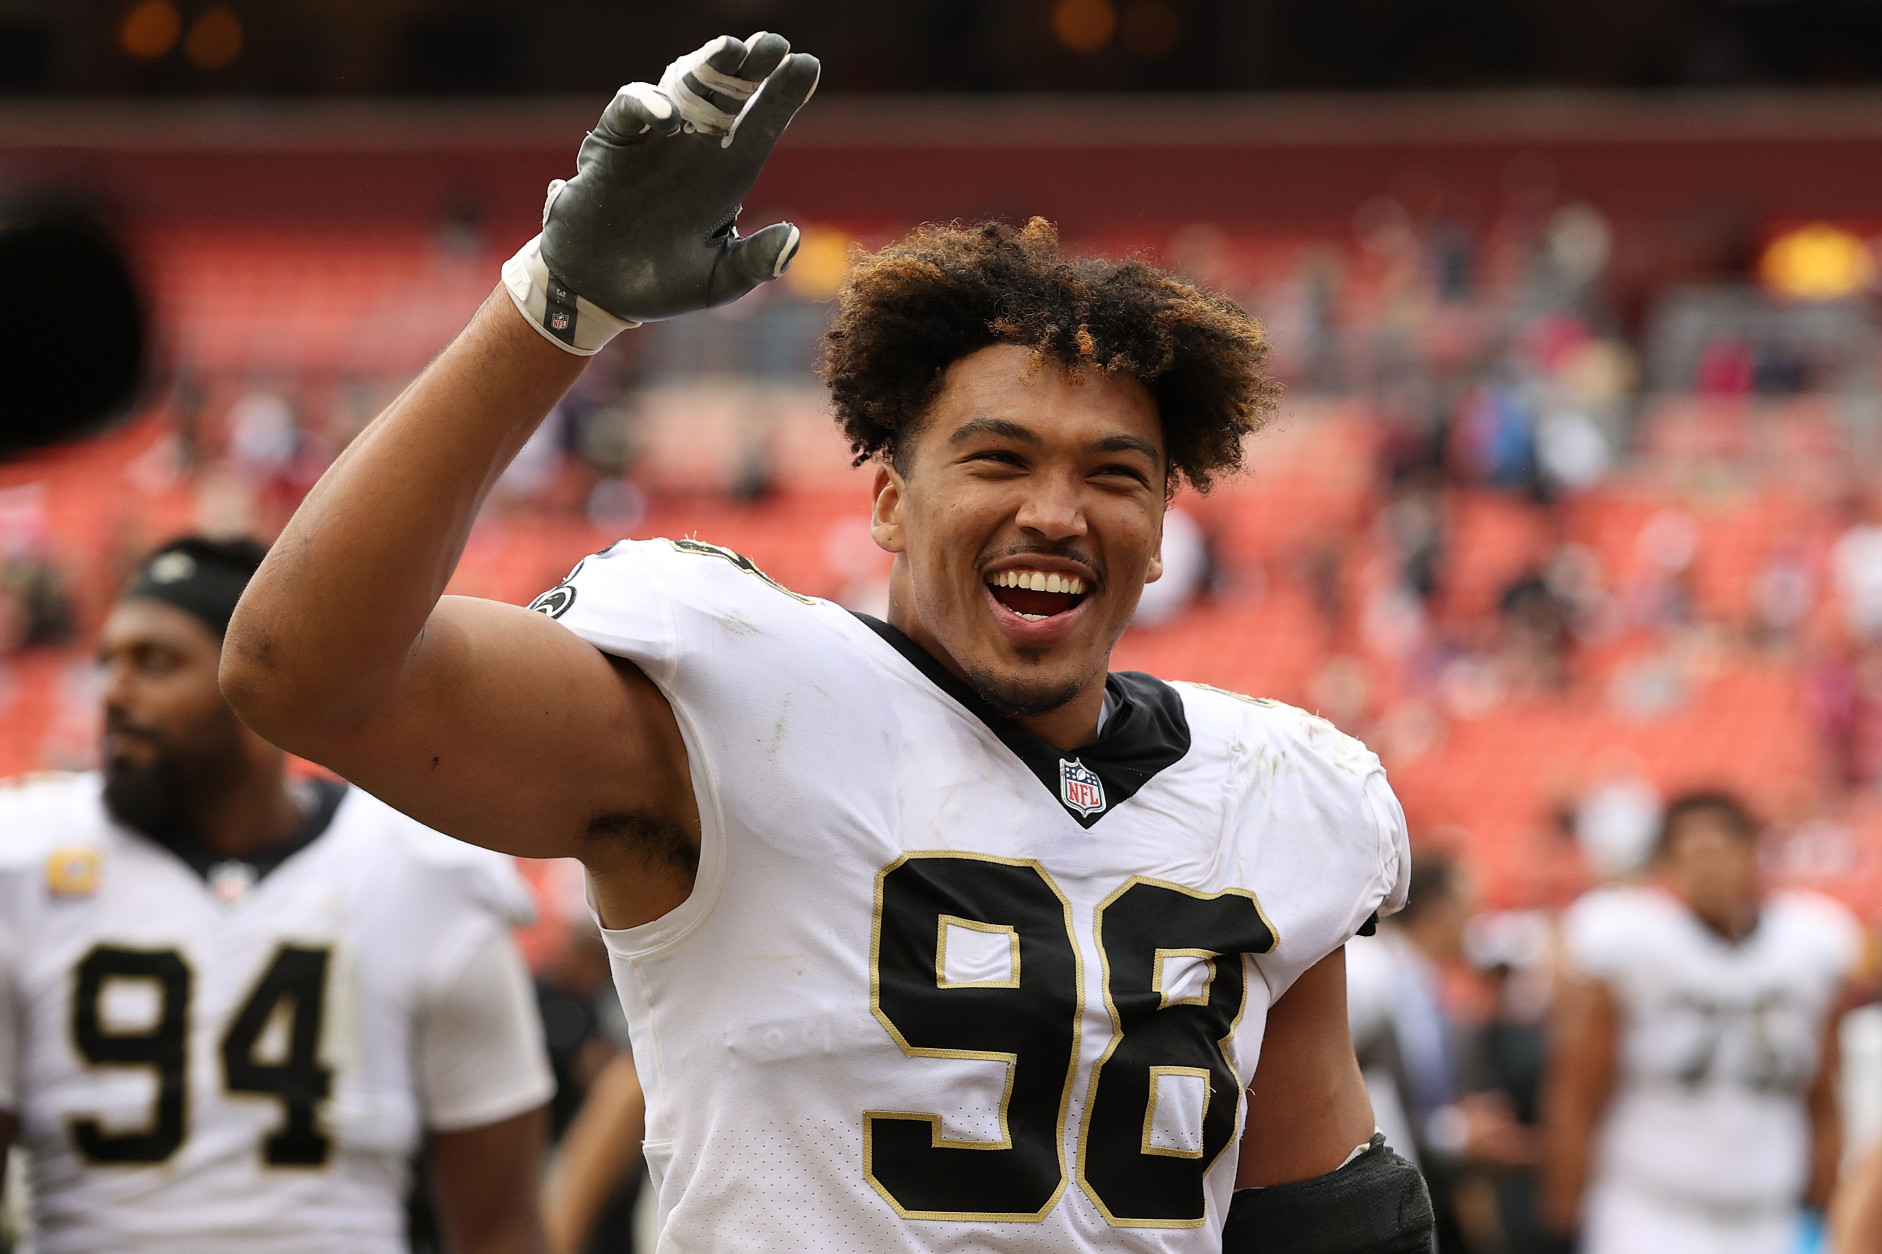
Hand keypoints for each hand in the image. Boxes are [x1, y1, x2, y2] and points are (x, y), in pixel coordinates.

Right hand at [502, 33, 819, 352]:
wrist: (595, 292)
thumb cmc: (661, 283)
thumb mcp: (716, 281)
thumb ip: (754, 262)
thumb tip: (794, 238)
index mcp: (727, 175)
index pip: (761, 125)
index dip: (784, 95)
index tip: (807, 64)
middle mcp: (695, 148)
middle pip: (729, 95)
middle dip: (751, 67)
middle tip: (774, 44)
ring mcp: (654, 141)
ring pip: (684, 89)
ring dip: (706, 67)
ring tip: (732, 49)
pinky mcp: (612, 143)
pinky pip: (630, 109)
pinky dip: (648, 105)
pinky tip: (669, 118)